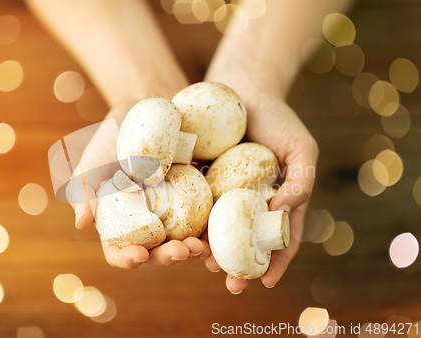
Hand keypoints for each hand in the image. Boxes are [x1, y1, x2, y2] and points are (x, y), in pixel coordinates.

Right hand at [72, 100, 208, 268]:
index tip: (139, 256)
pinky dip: (211, 228)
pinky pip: (204, 217)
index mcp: (119, 222)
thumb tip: (82, 224)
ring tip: (200, 247)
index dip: (127, 258)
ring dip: (192, 249)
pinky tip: (217, 230)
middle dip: (167, 258)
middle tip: (180, 252)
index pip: (119, 250)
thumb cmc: (112, 135)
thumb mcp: (94, 158)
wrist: (147, 106)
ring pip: (182, 240)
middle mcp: (147, 222)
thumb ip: (84, 189)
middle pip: (156, 251)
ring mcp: (173, 212)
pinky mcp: (196, 197)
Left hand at [202, 88, 317, 292]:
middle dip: (238, 266)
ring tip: (204, 262)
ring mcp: (222, 192)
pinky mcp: (199, 178)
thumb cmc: (279, 119)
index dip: (275, 263)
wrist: (243, 87)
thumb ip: (301, 182)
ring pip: (216, 228)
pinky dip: (191, 219)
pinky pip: (193, 202)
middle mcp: (247, 202)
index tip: (266, 283)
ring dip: (212, 249)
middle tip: (230, 284)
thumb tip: (282, 214)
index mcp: (275, 201)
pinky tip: (184, 231)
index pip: (278, 239)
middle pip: (243, 241)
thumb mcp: (302, 149)